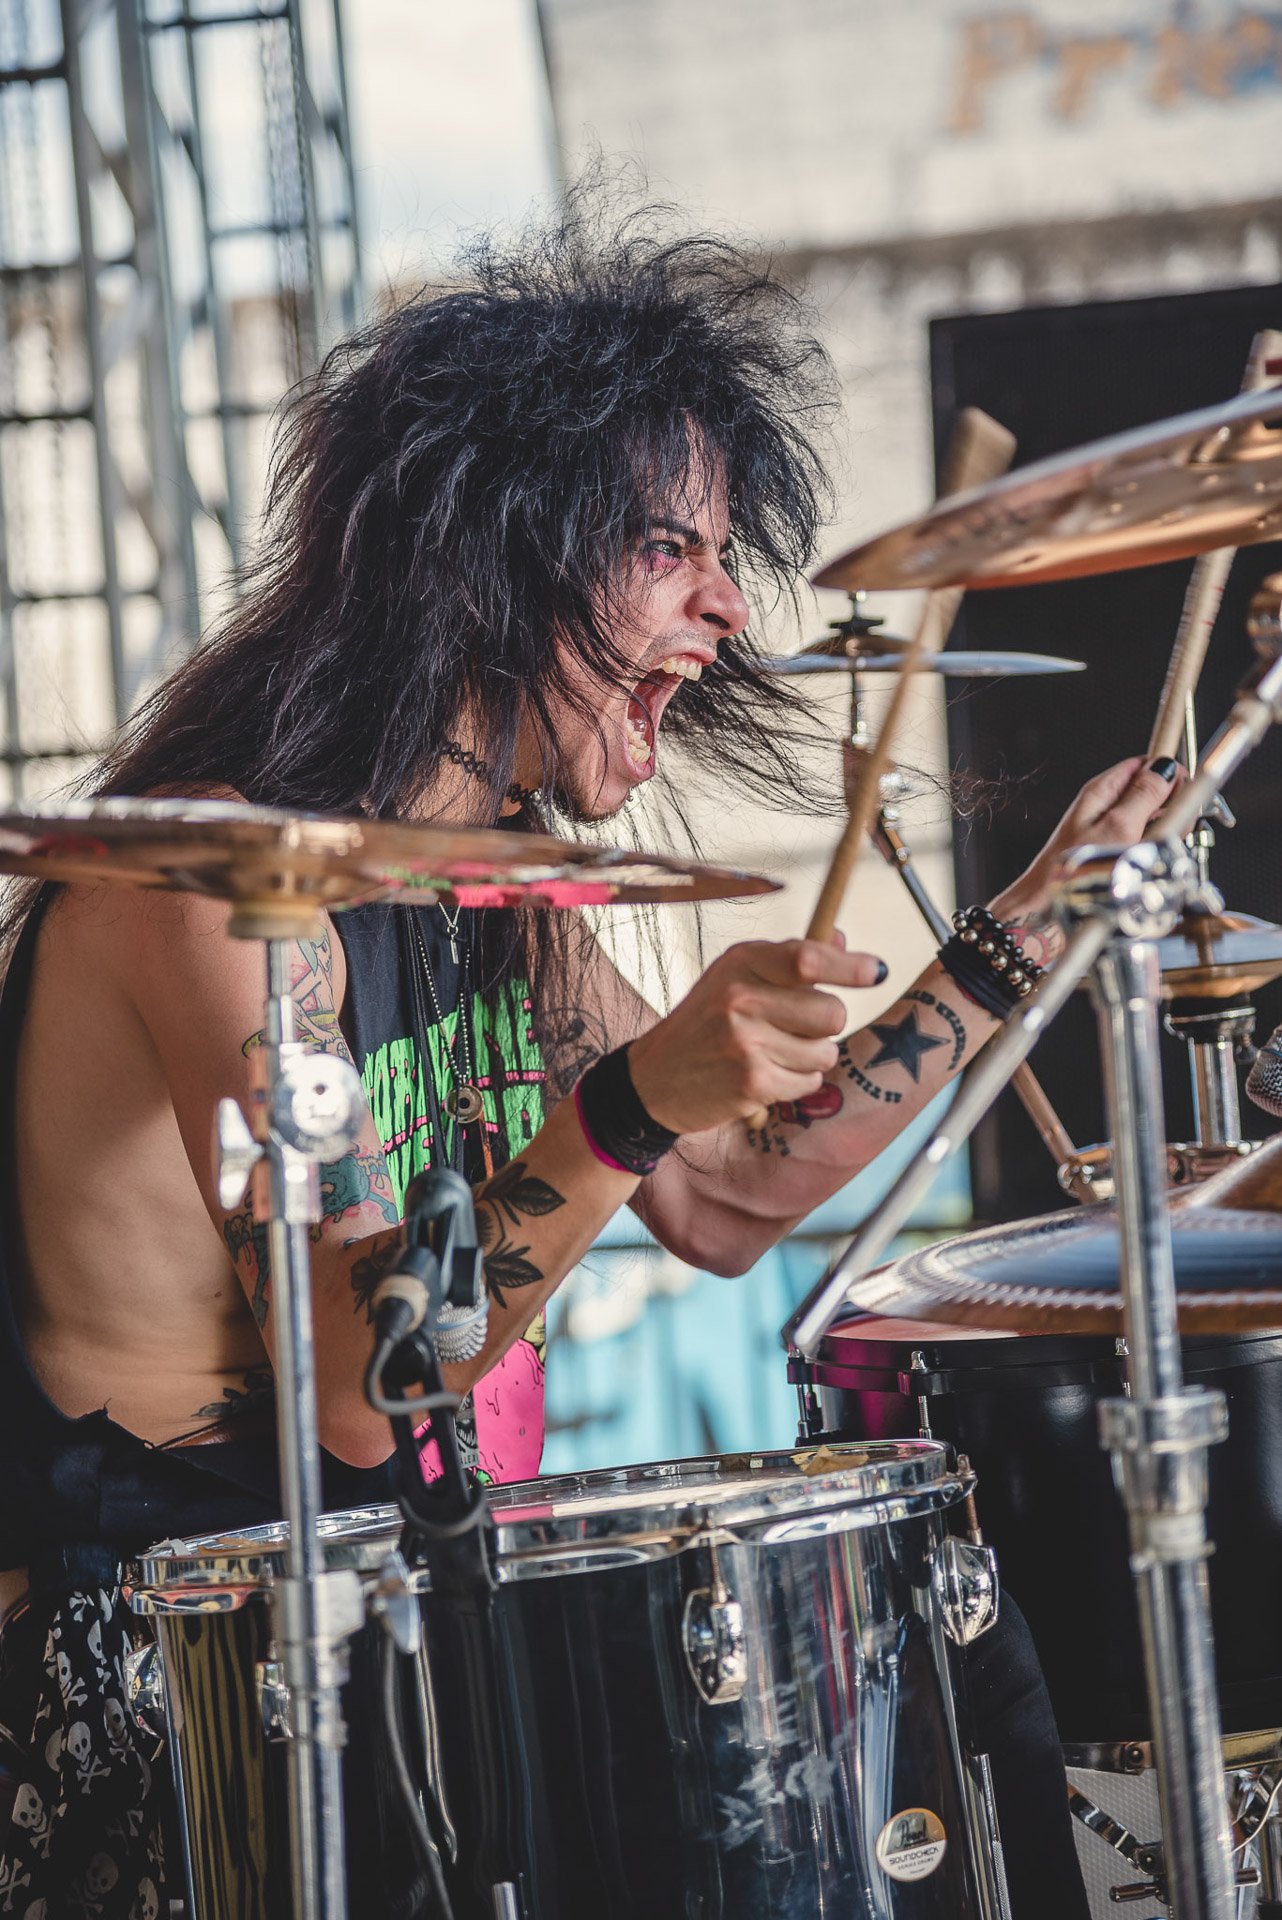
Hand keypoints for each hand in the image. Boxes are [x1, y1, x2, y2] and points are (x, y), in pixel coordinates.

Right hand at [627, 938, 884, 1134]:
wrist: (654, 1079)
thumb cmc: (704, 1024)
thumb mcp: (735, 978)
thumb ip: (788, 959)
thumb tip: (841, 939)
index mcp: (740, 963)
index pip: (808, 958)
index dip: (850, 966)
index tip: (876, 971)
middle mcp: (741, 998)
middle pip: (831, 1012)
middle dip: (825, 1025)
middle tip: (796, 1028)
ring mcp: (745, 1042)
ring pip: (825, 1051)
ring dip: (809, 1058)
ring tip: (772, 1054)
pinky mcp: (751, 1082)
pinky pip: (808, 1082)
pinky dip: (795, 1084)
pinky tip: (764, 1075)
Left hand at [991, 755, 1183, 924]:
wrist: (1049, 907)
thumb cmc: (1076, 871)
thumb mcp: (1118, 826)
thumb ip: (1144, 794)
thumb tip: (1166, 766)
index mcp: (1104, 789)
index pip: (1147, 764)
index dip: (1171, 777)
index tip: (1181, 798)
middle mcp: (1107, 804)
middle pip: (1154, 791)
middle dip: (1171, 809)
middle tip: (1166, 830)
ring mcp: (1112, 827)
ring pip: (1154, 817)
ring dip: (1164, 832)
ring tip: (1153, 852)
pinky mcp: (1115, 849)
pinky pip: (1145, 840)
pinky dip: (1153, 849)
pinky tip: (1148, 863)